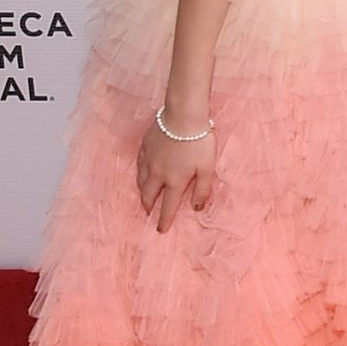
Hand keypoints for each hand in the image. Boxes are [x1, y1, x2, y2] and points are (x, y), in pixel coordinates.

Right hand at [136, 116, 215, 233]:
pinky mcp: (145, 146)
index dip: (164, 220)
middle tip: (148, 212)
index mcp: (174, 181)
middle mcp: (158, 174)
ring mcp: (149, 159)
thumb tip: (197, 207)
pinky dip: (140, 172)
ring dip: (142, 191)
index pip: (167, 207)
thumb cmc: (198, 142)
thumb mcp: (207, 168)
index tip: (160, 230)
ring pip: (140, 180)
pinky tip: (142, 171)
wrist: (183, 115)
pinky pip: (139, 164)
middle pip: (148, 195)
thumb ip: (202, 190)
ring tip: (145, 195)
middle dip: (148, 206)